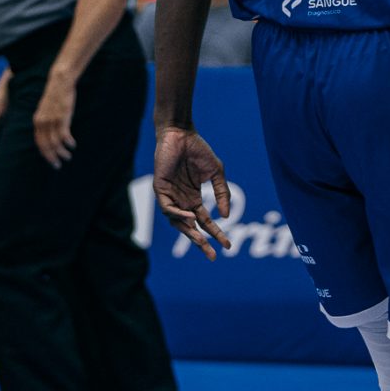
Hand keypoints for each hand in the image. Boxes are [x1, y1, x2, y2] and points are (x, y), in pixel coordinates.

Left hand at [33, 67, 76, 167]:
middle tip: (58, 165)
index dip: (45, 154)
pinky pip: (64, 135)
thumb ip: (45, 121)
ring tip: (68, 156)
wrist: (59, 81)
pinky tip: (73, 145)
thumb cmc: (55, 95)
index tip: (51, 160)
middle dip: (52, 157)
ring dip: (62, 152)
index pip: (39, 143)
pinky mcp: (62, 117)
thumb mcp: (46, 109)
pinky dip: (68, 142)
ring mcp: (52, 120)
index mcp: (37, 121)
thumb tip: (49, 133)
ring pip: (55, 142)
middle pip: (46, 146)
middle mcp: (42, 122)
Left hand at [153, 126, 230, 259]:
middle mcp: (182, 201)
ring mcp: (171, 196)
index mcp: (194, 198)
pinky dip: (178, 214)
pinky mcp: (161, 189)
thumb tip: (226, 216)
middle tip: (212, 256)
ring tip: (200, 239)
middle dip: (201, 242)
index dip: (217, 234)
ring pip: (178, 222)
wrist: (181, 134)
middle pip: (191, 228)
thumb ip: (222, 193)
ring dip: (189, 232)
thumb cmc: (198, 150)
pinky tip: (190, 216)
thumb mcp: (216, 173)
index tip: (228, 246)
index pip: (206, 222)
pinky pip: (168, 208)